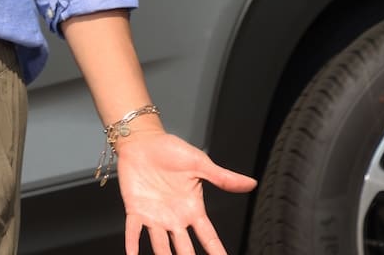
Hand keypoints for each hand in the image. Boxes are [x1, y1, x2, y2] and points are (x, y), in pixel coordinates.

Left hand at [114, 129, 255, 254]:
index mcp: (192, 209)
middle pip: (184, 249)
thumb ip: (223, 177)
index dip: (216, 251)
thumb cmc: (171, 150)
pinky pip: (133, 231)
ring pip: (160, 246)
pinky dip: (132, 245)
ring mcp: (154, 217)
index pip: (208, 237)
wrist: (143, 140)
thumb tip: (252, 183)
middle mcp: (174, 218)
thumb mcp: (200, 164)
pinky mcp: (135, 210)